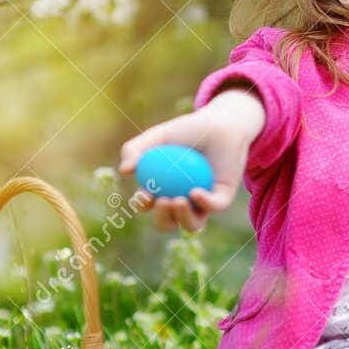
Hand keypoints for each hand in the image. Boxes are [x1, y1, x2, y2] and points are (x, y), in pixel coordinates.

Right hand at [119, 86, 263, 232]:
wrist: (219, 124)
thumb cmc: (186, 130)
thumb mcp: (156, 137)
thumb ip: (135, 149)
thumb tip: (124, 171)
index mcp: (163, 191)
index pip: (148, 206)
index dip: (142, 205)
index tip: (144, 195)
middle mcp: (183, 202)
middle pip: (168, 223)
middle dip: (162, 219)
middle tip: (162, 200)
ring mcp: (204, 203)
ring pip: (193, 225)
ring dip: (182, 218)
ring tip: (177, 200)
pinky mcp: (223, 198)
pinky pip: (214, 206)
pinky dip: (204, 202)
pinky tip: (195, 192)